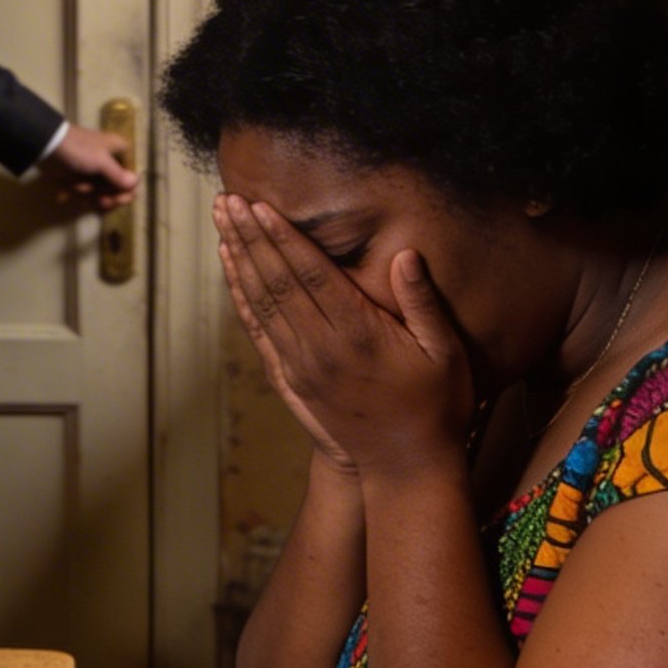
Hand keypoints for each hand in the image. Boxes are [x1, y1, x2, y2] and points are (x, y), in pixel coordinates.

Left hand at [38, 123, 138, 209]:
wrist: (47, 147)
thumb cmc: (78, 150)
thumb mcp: (101, 161)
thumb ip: (118, 175)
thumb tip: (135, 184)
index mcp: (118, 151)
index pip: (132, 174)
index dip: (129, 189)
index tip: (122, 198)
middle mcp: (109, 161)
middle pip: (119, 186)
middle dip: (112, 196)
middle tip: (104, 202)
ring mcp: (94, 171)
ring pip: (103, 192)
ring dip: (93, 195)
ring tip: (81, 190)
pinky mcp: (81, 179)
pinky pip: (89, 192)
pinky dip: (82, 194)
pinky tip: (71, 192)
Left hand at [213, 194, 474, 478]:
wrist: (405, 468)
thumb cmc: (436, 407)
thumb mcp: (445, 353)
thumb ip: (422, 302)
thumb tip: (406, 255)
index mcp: (358, 334)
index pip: (312, 274)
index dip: (283, 238)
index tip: (260, 206)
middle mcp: (321, 348)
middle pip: (277, 281)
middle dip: (251, 237)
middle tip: (228, 200)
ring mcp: (301, 365)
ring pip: (261, 301)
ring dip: (239, 258)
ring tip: (222, 221)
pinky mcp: (292, 378)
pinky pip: (260, 330)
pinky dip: (241, 297)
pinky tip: (231, 269)